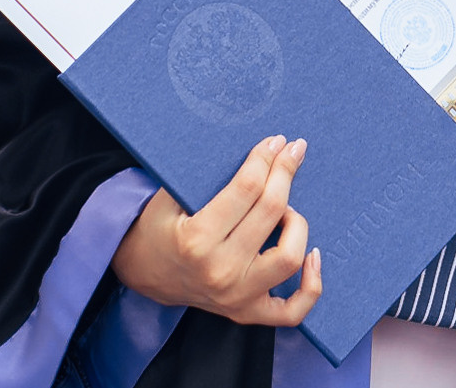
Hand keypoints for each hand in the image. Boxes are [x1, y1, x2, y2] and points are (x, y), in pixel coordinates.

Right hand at [111, 135, 323, 324]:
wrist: (143, 272)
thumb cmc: (161, 226)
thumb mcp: (170, 195)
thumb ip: (209, 175)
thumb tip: (259, 147)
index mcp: (196, 239)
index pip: (247, 188)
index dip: (266, 158)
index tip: (276, 141)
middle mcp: (219, 271)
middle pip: (271, 212)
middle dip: (284, 172)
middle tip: (291, 152)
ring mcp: (236, 297)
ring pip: (289, 256)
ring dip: (297, 223)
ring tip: (288, 209)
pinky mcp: (246, 313)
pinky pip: (293, 310)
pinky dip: (311, 284)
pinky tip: (312, 254)